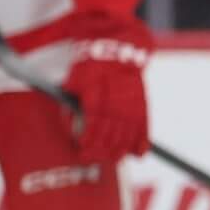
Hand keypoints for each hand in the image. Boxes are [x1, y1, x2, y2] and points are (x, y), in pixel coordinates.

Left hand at [62, 16, 150, 162]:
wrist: (118, 49)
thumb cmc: (90, 66)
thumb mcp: (75, 77)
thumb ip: (70, 94)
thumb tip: (65, 109)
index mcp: (99, 94)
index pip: (95, 123)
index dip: (89, 138)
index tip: (82, 148)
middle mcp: (117, 101)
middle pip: (111, 132)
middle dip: (102, 149)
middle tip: (92, 159)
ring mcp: (132, 104)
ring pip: (128, 133)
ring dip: (121, 149)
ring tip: (113, 160)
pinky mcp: (142, 104)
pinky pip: (145, 126)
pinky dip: (142, 141)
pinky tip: (139, 155)